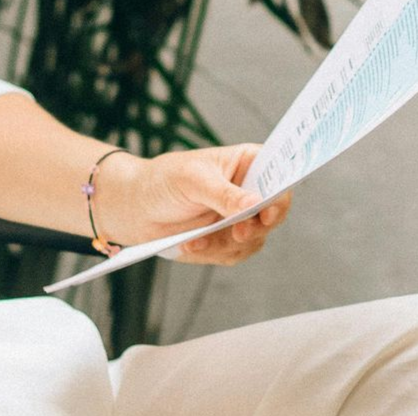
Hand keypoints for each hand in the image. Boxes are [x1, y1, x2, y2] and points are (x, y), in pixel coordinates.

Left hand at [100, 144, 292, 266]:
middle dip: (255, 227)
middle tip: (237, 233)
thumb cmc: (164, 180)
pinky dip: (213, 253)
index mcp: (248, 163)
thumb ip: (224, 194)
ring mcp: (240, 217)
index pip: (279, 174)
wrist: (136, 208)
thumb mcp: (193, 180)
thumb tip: (255, 204)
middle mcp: (249, 190)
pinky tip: (191, 245)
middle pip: (274, 213)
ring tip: (196, 240)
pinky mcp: (227, 240)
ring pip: (255, 239)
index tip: (268, 212)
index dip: (281, 193)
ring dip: (226, 244)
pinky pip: (235, 254)